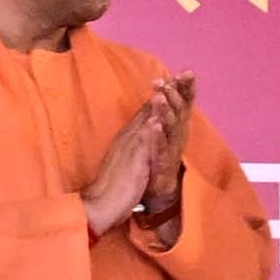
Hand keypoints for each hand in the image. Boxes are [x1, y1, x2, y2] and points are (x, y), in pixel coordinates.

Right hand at [82, 77, 195, 233]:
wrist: (97, 206)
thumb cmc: (112, 187)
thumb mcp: (126, 161)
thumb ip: (134, 148)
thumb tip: (143, 138)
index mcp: (129, 138)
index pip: (147, 112)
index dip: (161, 96)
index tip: (174, 80)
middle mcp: (129, 137)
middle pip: (149, 109)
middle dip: (166, 91)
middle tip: (181, 73)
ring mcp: (130, 147)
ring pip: (147, 119)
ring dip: (160, 101)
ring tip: (172, 83)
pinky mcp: (132, 161)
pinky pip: (142, 142)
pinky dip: (150, 128)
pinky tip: (156, 117)